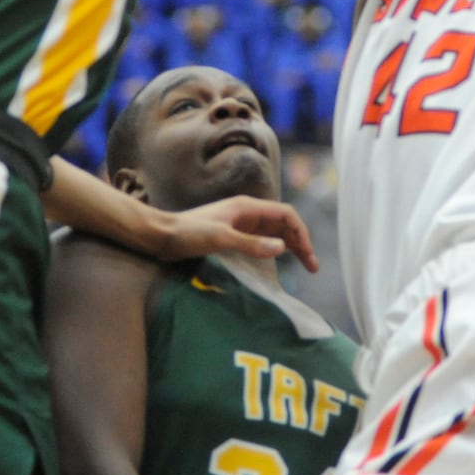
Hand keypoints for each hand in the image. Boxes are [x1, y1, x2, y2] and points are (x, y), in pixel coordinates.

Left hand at [155, 194, 318, 272]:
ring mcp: (240, 223)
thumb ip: (251, 244)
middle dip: (301, 241)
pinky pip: (262, 239)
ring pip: (275, 231)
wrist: (161, 236)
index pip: (286, 215)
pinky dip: (276, 248)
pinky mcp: (233, 234)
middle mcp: (247, 212)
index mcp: (247, 207)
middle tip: (312, 266)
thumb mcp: (220, 239)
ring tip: (304, 264)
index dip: (301, 233)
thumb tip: (283, 248)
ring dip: (291, 245)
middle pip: (284, 223)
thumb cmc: (187, 234)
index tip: (308, 256)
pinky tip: (279, 260)